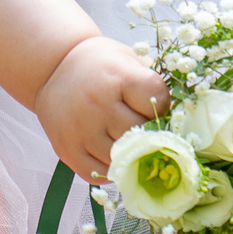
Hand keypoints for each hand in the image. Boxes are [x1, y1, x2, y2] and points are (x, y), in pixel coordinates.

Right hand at [34, 36, 167, 181]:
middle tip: (143, 126)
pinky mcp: (66, 149)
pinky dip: (110, 170)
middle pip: (140, 135)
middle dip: (147, 133)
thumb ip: (152, 84)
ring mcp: (80, 129)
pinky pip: (98, 174)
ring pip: (121, 159)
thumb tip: (179, 118)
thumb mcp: (128, 59)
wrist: (53, 67)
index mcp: (116, 77)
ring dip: (130, 155)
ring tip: (128, 140)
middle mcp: (96, 104)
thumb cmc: (99, 65)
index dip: (161, 106)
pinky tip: (112, 154)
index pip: (156, 102)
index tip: (154, 105)